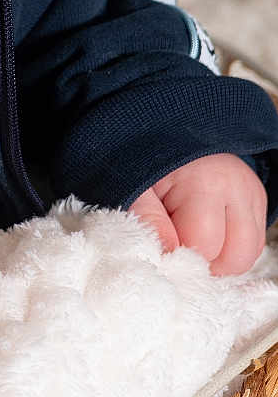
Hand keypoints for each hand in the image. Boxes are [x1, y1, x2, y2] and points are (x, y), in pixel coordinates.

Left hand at [129, 153, 266, 275]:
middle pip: (236, 255)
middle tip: (180, 245)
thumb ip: (148, 219)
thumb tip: (166, 252)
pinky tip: (210, 233)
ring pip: (250, 253)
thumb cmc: (153, 165)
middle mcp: (236, 188)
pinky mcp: (258, 200)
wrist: (172, 135)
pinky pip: (256, 243)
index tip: (164, 245)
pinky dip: (233, 248)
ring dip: (223, 259)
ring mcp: (251, 194)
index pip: (204, 244)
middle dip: (206, 261)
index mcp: (204, 183)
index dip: (181, 254)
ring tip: (195, 241)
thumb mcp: (138, 188)